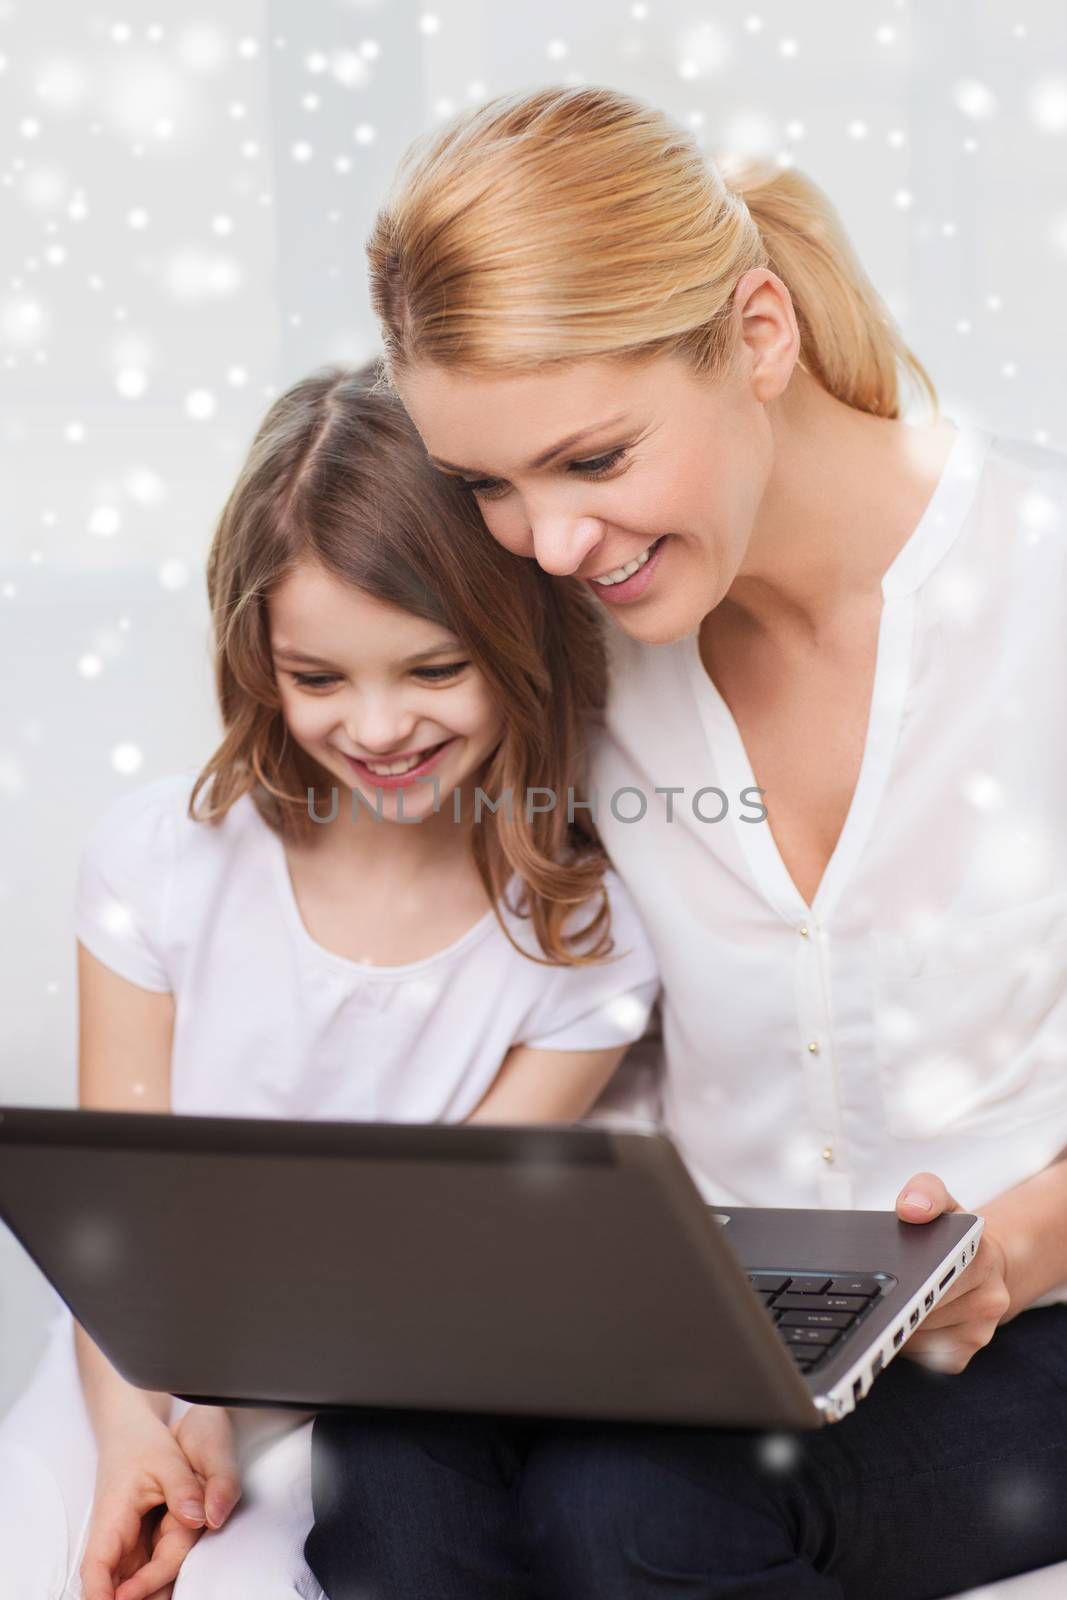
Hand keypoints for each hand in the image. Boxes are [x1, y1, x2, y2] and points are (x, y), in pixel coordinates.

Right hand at [79, 1406, 240, 1599]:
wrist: (130, 1433)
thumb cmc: (142, 1444)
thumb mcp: (168, 1459)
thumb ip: (183, 1489)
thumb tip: (198, 1517)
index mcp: (113, 1517)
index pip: (97, 1566)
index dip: (100, 1594)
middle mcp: (113, 1536)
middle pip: (116, 1583)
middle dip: (133, 1598)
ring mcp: (123, 1543)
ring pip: (128, 1582)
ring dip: (145, 1594)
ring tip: (171, 1597)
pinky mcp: (135, 1544)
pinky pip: (140, 1572)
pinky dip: (151, 1585)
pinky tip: (168, 1593)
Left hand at [895, 1171, 1011, 1374]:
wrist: (981, 1265)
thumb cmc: (951, 1235)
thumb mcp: (940, 1200)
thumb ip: (926, 1192)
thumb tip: (910, 1209)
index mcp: (982, 1258)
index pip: (935, 1276)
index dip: (907, 1282)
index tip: (887, 1282)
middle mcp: (990, 1299)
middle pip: (922, 1310)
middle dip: (895, 1301)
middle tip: (876, 1288)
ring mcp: (980, 1332)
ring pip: (917, 1336)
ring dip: (895, 1321)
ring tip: (890, 1299)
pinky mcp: (963, 1355)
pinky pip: (920, 1356)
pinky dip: (903, 1340)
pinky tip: (902, 1320)